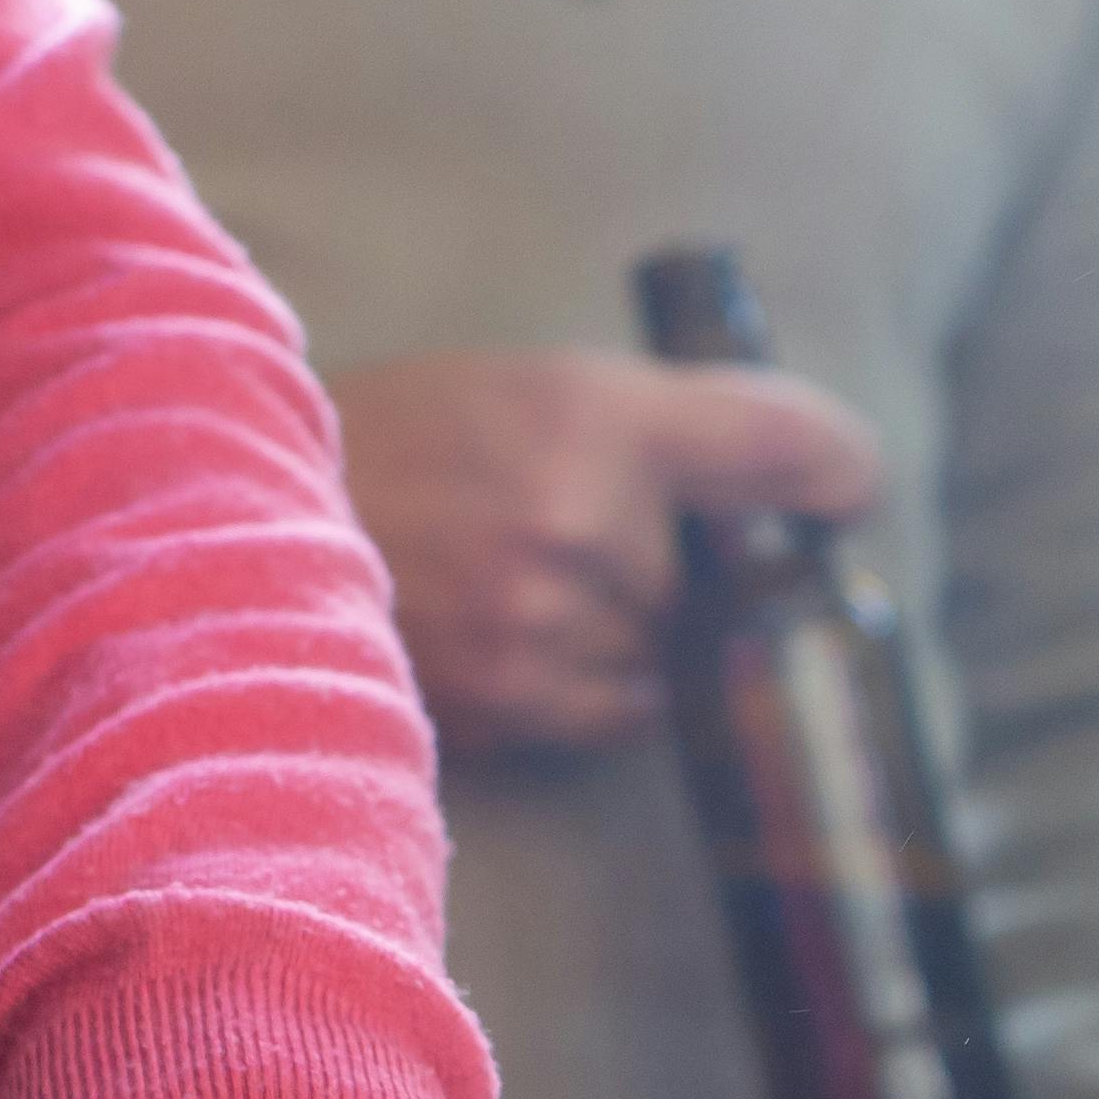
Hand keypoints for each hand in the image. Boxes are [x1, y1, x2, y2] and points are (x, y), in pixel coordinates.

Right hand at [326, 346, 882, 752]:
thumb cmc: (406, 445)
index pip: (779, 439)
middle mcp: (580, 519)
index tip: (849, 489)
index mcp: (590, 414)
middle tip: (596, 532)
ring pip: (672, 653)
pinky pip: (620, 711)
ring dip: (638, 633)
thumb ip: (681, 429)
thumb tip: (842, 483)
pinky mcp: (513, 703)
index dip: (834, 468)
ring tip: (536, 582)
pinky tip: (524, 636)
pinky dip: (597, 685)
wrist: (249, 519)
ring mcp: (545, 623)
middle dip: (689, 568)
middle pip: (723, 577)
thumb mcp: (539, 387)